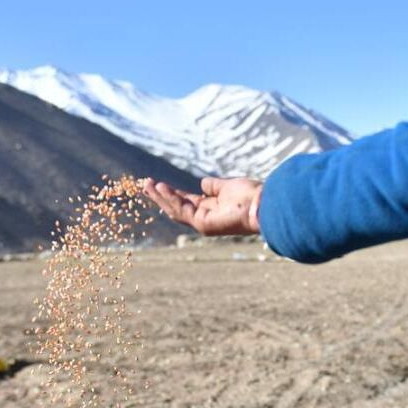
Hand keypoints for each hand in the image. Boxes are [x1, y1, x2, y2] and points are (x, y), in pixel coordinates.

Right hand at [142, 177, 261, 235]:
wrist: (263, 205)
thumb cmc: (251, 196)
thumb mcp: (228, 187)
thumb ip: (214, 186)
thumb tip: (202, 183)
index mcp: (211, 208)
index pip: (186, 201)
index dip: (172, 193)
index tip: (157, 184)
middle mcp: (206, 217)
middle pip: (177, 207)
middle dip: (161, 196)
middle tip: (144, 185)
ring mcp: (204, 223)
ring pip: (176, 210)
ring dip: (161, 196)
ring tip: (147, 184)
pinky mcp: (203, 224)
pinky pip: (182, 210)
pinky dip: (171, 199)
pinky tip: (161, 188)